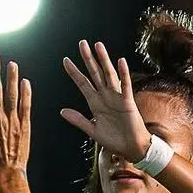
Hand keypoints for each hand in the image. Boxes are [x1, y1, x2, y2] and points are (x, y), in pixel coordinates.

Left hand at [61, 40, 151, 162]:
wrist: (131, 149)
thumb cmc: (114, 140)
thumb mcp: (92, 130)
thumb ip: (78, 120)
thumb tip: (62, 111)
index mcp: (95, 103)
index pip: (83, 83)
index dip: (74, 72)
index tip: (66, 60)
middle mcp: (105, 96)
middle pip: (94, 73)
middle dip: (88, 59)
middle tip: (82, 43)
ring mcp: (116, 97)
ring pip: (108, 75)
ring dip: (103, 60)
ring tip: (98, 45)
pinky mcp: (128, 102)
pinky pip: (125, 86)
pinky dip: (123, 73)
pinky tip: (120, 61)